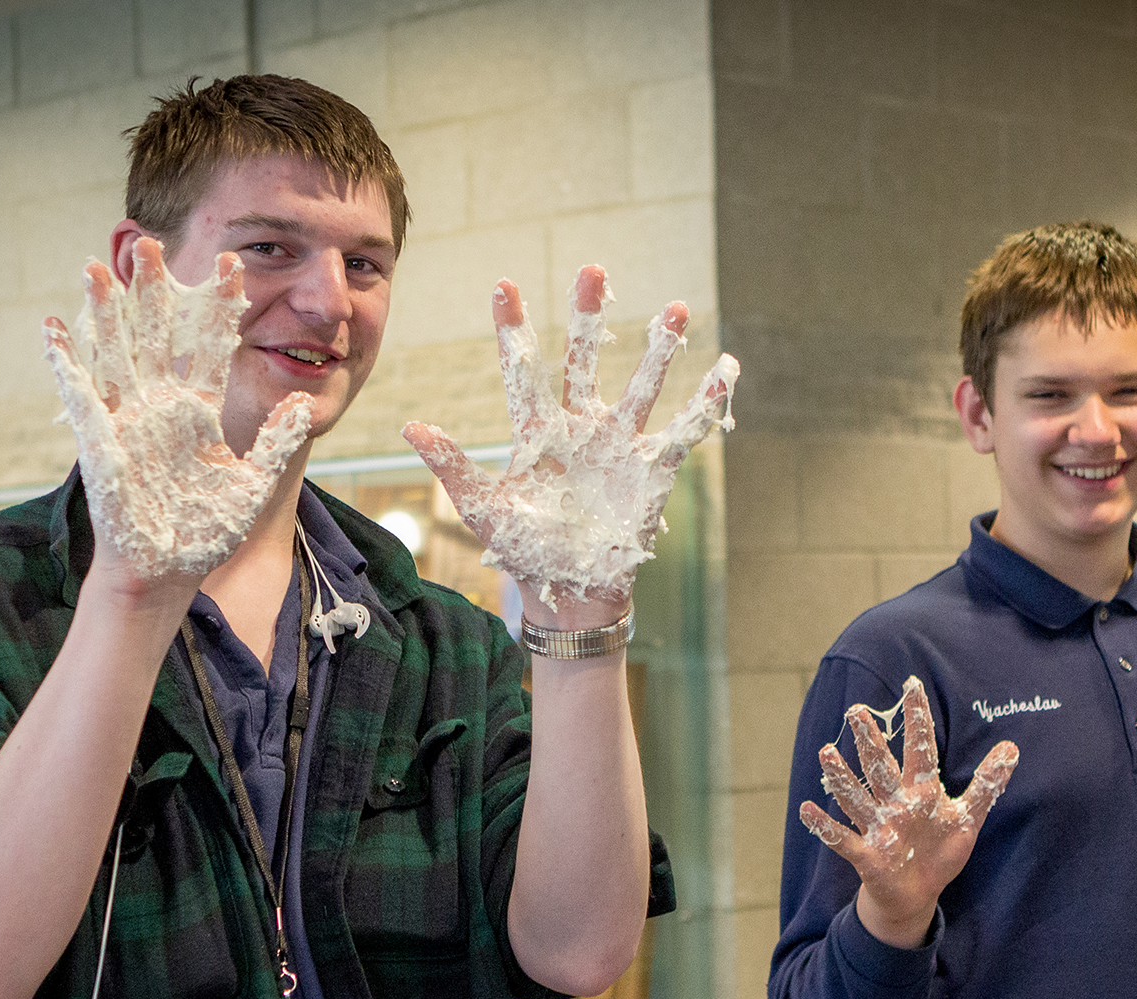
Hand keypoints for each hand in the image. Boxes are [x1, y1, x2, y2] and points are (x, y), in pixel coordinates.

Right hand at [42, 237, 312, 582]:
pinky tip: (53, 327)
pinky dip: (64, 361)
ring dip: (105, 312)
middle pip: (157, 334)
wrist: (171, 570)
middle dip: (155, 291)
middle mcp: (162, 404)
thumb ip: (278, 440)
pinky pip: (78, 395)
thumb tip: (302, 399)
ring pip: (116, 352)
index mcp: (200, 409)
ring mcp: (128, 419)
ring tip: (97, 266)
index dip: (218, 305)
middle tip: (154, 243)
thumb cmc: (208, 530)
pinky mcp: (100, 441)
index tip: (232, 263)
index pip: (210, 344)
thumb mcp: (255, 482)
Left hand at [403, 265, 739, 611]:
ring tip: (675, 308)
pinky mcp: (651, 470)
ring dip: (658, 349)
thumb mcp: (482, 508)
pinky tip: (725, 371)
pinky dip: (706, 404)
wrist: (569, 592)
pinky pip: (683, 432)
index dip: (513, 330)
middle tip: (593, 269)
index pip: (523, 370)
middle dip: (589, 317)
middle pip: (584, 361)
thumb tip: (410, 425)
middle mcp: (581, 428)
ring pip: (641, 386)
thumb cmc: (523, 549)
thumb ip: (452, 466)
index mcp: (537, 432)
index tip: (504, 286)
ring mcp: (619, 446)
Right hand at [800, 677, 1019, 949]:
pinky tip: (806, 810)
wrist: (917, 894)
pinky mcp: (866, 854)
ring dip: (842, 777)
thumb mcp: (968, 817)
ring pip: (857, 797)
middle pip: (881, 766)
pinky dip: (824, 826)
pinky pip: (842, 838)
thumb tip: (1012, 747)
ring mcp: (878, 827)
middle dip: (870, 740)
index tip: (913, 685)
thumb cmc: (939, 851)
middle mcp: (895, 803)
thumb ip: (986, 783)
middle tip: (857, 710)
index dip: (917, 719)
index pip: (920, 749)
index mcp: (920, 790)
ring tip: (826, 752)